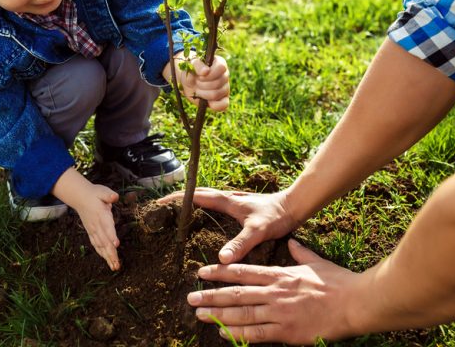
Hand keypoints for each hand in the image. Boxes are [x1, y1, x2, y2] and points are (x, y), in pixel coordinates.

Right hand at [71, 184, 120, 270]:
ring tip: (114, 267)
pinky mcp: (91, 233)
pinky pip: (96, 245)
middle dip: (111, 253)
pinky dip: (102, 253)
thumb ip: (108, 195)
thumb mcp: (102, 191)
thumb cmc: (94, 194)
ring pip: (101, 246)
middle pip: (104, 241)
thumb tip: (114, 197)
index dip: (111, 236)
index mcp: (101, 215)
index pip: (107, 227)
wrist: (80, 197)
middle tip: (117, 264)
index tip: (116, 245)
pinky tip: (107, 260)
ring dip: (108, 257)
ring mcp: (93, 230)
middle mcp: (96, 225)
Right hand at [157, 187, 297, 262]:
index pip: (195, 196)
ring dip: (190, 201)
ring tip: (176, 212)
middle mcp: (227, 198)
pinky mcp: (238, 207)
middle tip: (162, 207)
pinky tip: (202, 219)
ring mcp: (233, 201)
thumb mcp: (258, 232)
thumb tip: (221, 259)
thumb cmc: (276, 216)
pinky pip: (214, 205)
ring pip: (205, 198)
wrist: (294, 207)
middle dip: (179, 198)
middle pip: (197, 194)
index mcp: (227, 201)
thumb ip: (240, 244)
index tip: (160, 203)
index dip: (177, 199)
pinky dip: (202, 207)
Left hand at [163, 55, 229, 110]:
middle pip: (217, 83)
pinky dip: (213, 105)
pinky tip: (205, 101)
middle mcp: (225, 75)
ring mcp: (225, 88)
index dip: (209, 74)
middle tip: (196, 83)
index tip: (199, 76)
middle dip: (202, 85)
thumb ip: (196, 65)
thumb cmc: (191, 72)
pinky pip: (224, 105)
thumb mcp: (190, 65)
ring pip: (216, 94)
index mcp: (219, 63)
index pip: (221, 68)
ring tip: (197, 90)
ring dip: (203, 94)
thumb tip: (205, 71)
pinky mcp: (223, 99)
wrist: (188, 83)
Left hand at [187, 239, 360, 344]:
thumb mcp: (314, 262)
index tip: (203, 272)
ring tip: (199, 314)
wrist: (354, 302)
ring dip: (217, 315)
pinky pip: (256, 334)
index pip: (242, 272)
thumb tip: (292, 242)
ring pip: (241, 314)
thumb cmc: (337, 282)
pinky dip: (238, 334)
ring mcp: (279, 312)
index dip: (220, 273)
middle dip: (211, 295)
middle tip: (191, 296)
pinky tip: (222, 334)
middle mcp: (274, 292)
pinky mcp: (286, 331)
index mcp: (279, 274)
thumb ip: (299, 253)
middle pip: (235, 293)